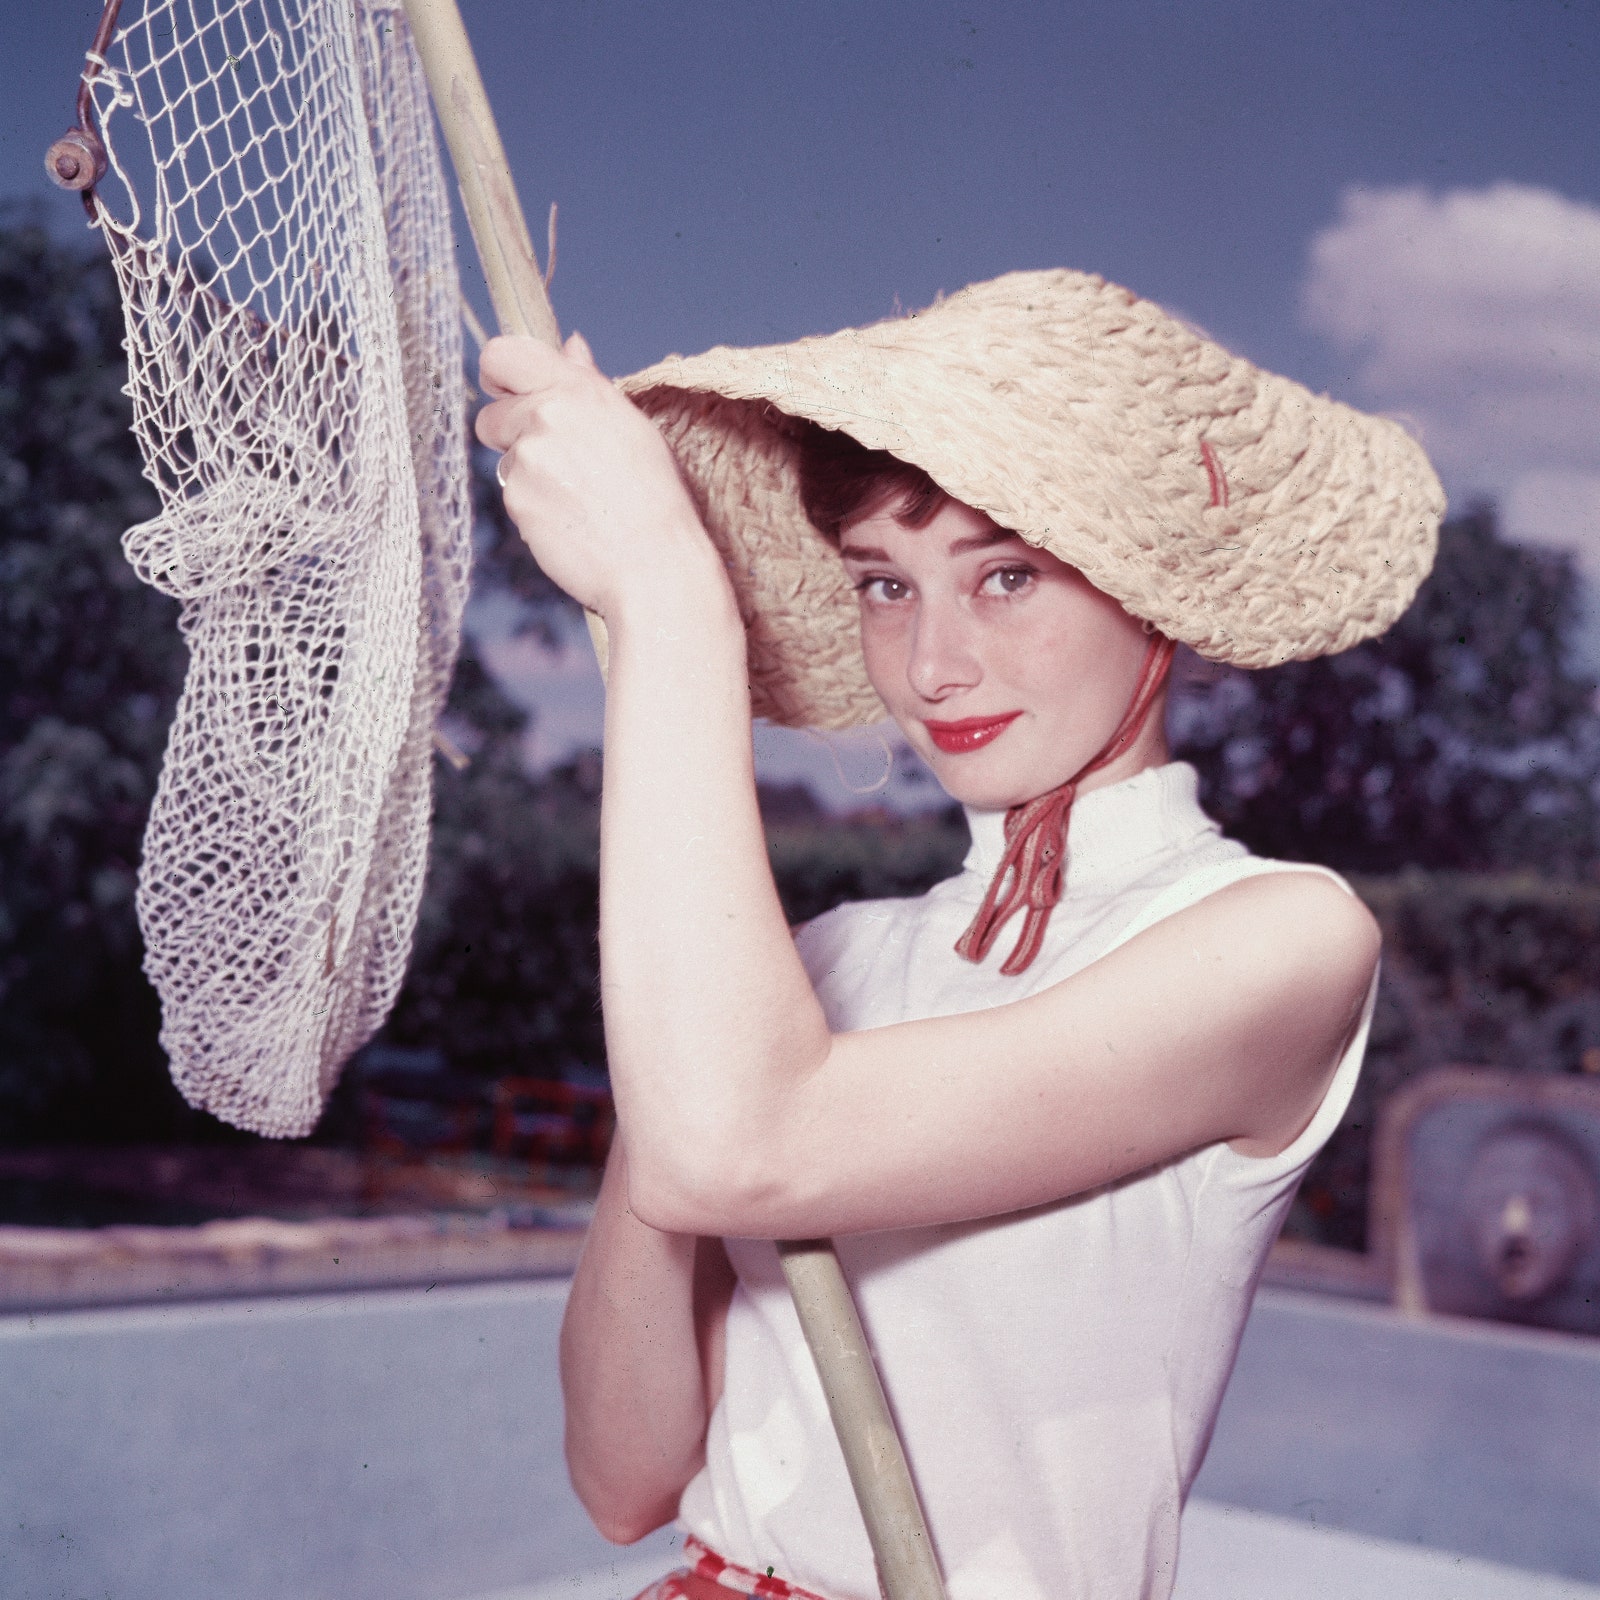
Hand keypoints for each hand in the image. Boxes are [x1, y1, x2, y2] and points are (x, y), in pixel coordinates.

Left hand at [475, 332, 710, 617]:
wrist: (654, 563)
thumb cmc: (655, 496)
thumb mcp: (630, 426)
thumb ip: (588, 383)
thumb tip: (570, 345)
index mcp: (578, 388)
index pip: (502, 354)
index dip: (499, 375)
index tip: (510, 392)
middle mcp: (547, 414)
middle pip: (491, 414)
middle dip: (510, 435)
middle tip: (555, 461)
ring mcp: (528, 457)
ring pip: (505, 459)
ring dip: (529, 475)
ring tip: (579, 497)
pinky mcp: (517, 499)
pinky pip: (513, 497)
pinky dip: (535, 508)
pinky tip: (572, 520)